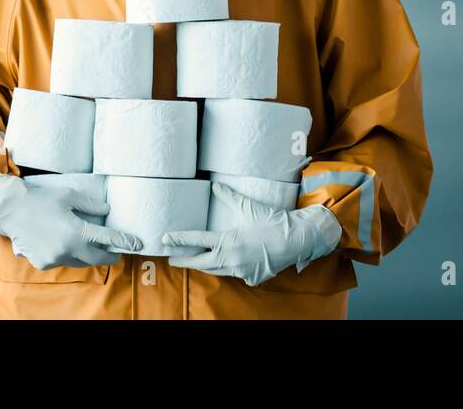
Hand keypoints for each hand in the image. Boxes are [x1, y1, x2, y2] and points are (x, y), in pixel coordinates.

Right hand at [0, 174, 141, 269]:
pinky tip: (62, 243)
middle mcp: (67, 248)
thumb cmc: (41, 199)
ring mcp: (54, 258)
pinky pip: (61, 261)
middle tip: (116, 253)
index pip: (107, 239)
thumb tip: (107, 212)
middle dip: (108, 256)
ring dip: (86, 255)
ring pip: (78, 261)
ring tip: (88, 245)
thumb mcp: (69, 196)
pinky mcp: (43, 263)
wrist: (11, 210)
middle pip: (95, 259)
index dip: (124, 242)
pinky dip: (66, 255)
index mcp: (76, 230)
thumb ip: (90, 205)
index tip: (137, 245)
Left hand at [162, 181, 342, 285]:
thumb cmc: (272, 221)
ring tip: (196, 261)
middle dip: (184, 261)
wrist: (296, 239)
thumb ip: (228, 196)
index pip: (196, 241)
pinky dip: (232, 268)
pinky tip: (230, 263)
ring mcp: (240, 271)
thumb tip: (214, 185)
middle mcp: (230, 259)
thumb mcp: (248, 207)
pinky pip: (237, 274)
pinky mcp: (251, 278)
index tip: (166, 239)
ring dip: (206, 265)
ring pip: (217, 270)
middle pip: (200, 263)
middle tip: (172, 259)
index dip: (179, 239)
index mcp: (227, 241)